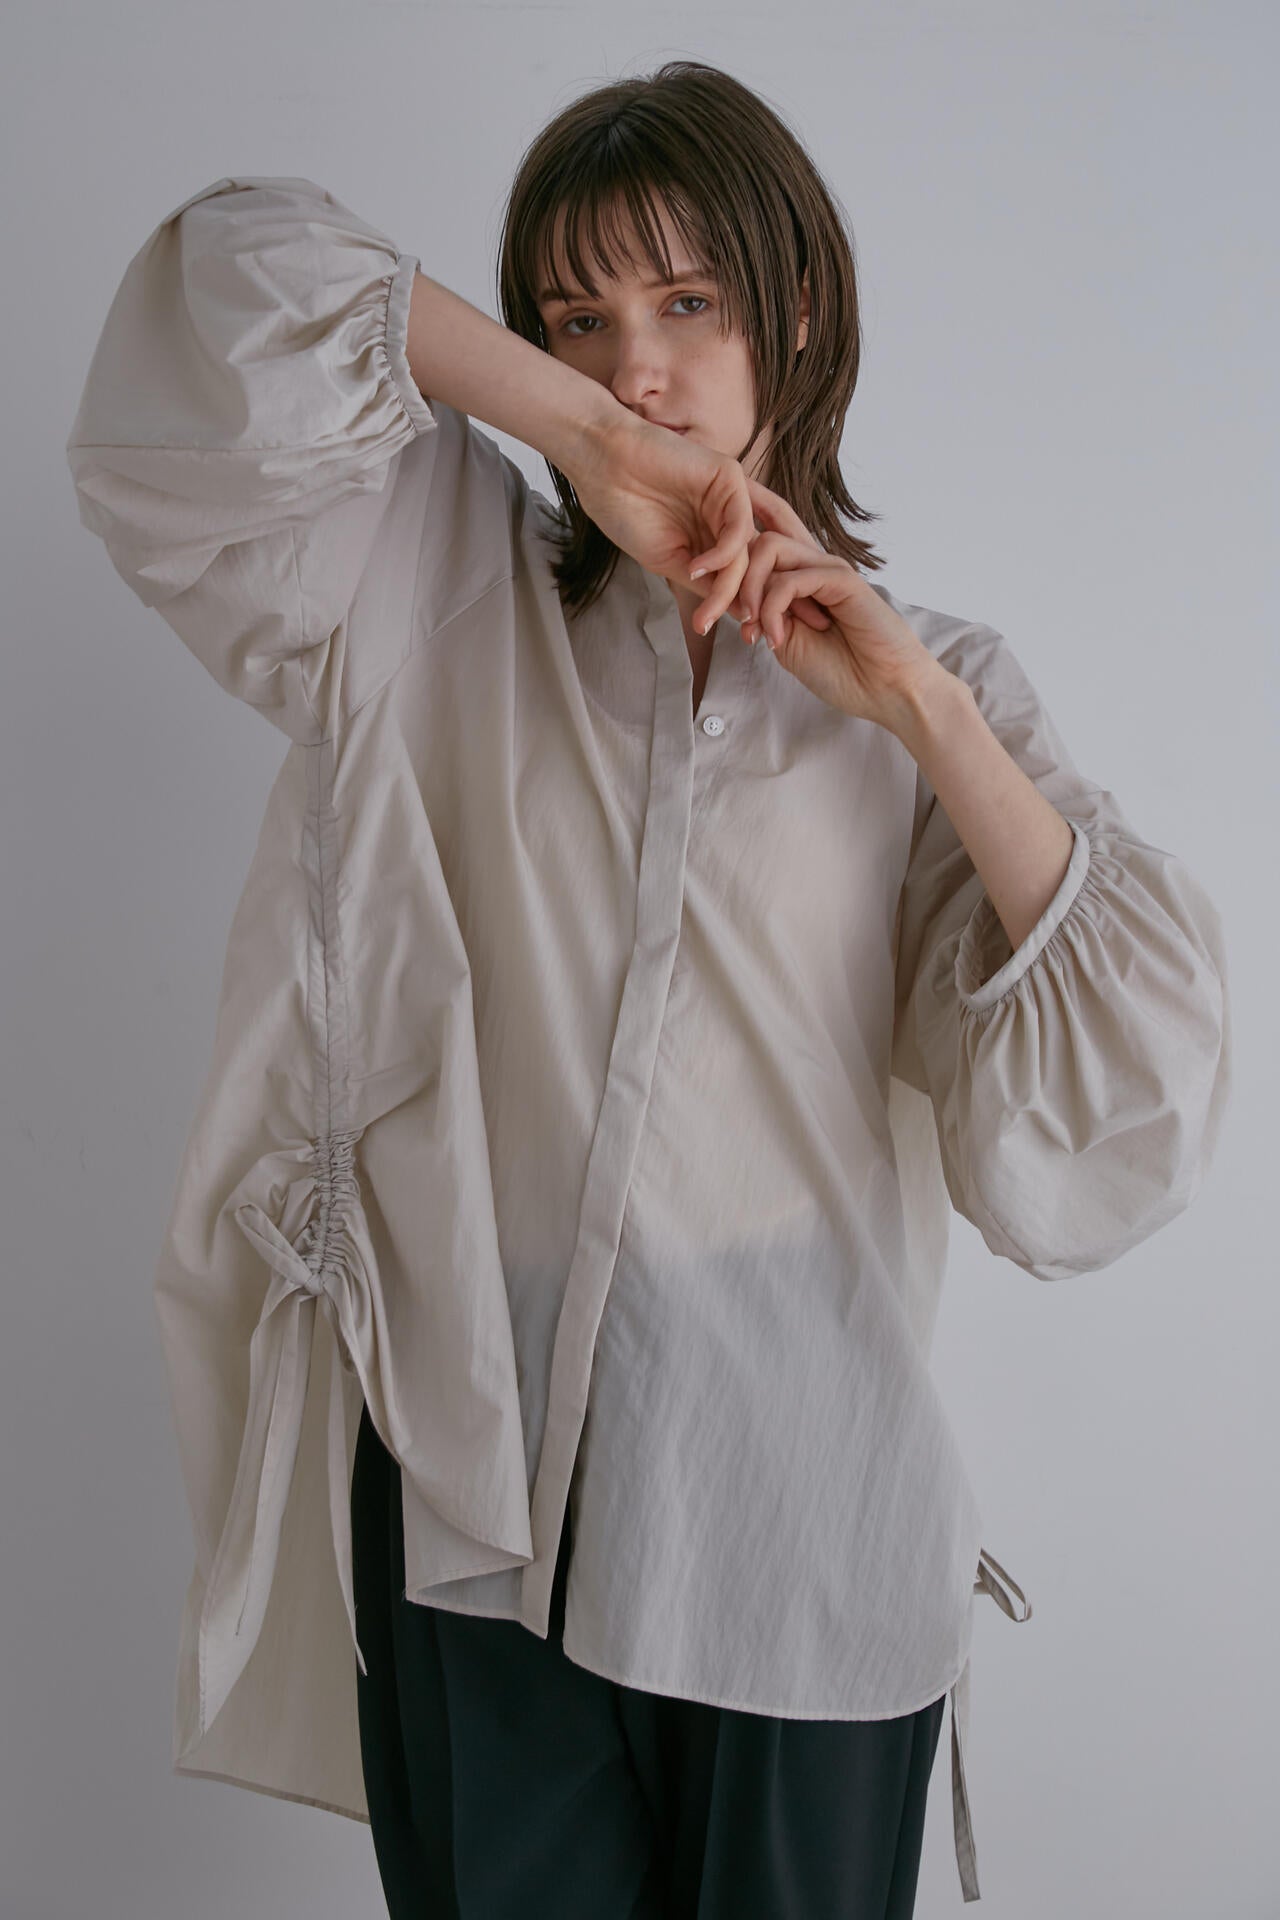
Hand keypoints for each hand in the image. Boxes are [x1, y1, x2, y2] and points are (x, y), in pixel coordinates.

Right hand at [563, 416, 830, 627]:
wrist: (601, 465)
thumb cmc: (624, 510)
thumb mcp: (667, 561)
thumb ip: (705, 584)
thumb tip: (741, 615)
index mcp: (714, 535)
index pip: (746, 574)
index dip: (753, 606)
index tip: (752, 641)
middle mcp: (728, 517)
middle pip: (756, 566)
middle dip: (756, 604)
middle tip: (750, 637)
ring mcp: (731, 497)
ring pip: (748, 553)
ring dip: (732, 589)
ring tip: (708, 614)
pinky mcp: (730, 478)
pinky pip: (738, 527)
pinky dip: (722, 555)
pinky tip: (695, 568)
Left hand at [706, 476, 943, 731]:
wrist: (887, 690)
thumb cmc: (843, 672)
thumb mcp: (787, 642)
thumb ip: (764, 614)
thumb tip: (732, 600)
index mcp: (800, 578)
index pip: (763, 537)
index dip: (732, 539)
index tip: (705, 572)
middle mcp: (813, 565)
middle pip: (757, 535)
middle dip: (730, 574)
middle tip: (724, 619)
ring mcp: (828, 569)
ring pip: (769, 547)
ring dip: (749, 590)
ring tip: (753, 630)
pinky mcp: (842, 580)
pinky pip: (791, 577)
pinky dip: (773, 608)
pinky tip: (777, 639)